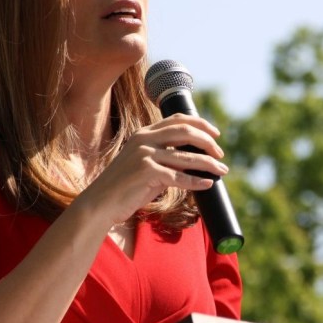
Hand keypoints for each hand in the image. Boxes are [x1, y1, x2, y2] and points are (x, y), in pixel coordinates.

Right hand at [75, 113, 228, 224]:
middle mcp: (144, 140)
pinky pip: (179, 177)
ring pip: (187, 156)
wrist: (100, 203)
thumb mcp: (145, 165)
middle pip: (186, 132)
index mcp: (144, 134)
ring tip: (222, 170)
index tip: (215, 134)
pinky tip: (207, 184)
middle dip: (208, 142)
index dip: (200, 124)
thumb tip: (194, 161)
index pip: (177, 119)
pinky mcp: (147, 172)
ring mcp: (145, 155)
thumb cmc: (125, 187)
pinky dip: (196, 181)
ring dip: (209, 163)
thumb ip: (165, 158)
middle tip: (220, 154)